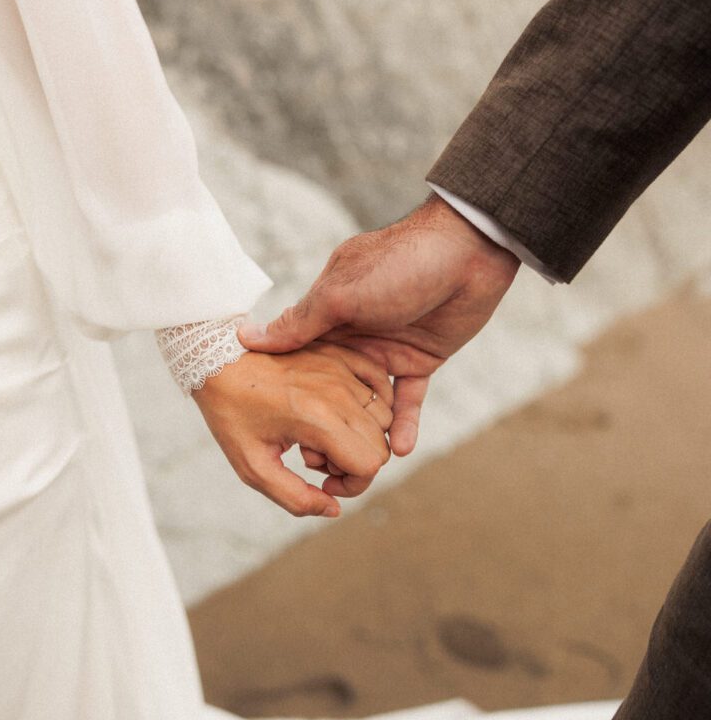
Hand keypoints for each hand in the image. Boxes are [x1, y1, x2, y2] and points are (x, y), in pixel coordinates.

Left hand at [193, 343, 393, 516]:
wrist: (218, 360)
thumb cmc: (232, 414)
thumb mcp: (253, 467)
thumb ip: (294, 498)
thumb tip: (333, 509)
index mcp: (317, 418)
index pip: (370, 464)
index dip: (352, 484)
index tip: (322, 480)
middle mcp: (338, 391)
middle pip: (380, 444)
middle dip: (354, 462)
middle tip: (314, 455)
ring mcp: (343, 369)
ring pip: (383, 417)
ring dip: (360, 434)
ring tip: (319, 431)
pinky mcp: (342, 354)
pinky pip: (380, 385)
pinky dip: (369, 404)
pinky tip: (339, 410)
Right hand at [238, 195, 518, 457]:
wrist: (469, 253)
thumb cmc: (400, 264)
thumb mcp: (342, 292)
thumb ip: (301, 321)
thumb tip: (250, 338)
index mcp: (328, 311)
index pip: (297, 354)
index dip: (285, 388)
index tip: (273, 423)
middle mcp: (354, 333)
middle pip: (330, 387)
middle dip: (322, 423)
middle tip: (316, 462)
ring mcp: (387, 349)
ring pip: (367, 400)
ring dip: (363, 431)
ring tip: (356, 466)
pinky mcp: (420, 360)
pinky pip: (407, 400)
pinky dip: (405, 424)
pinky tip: (400, 451)